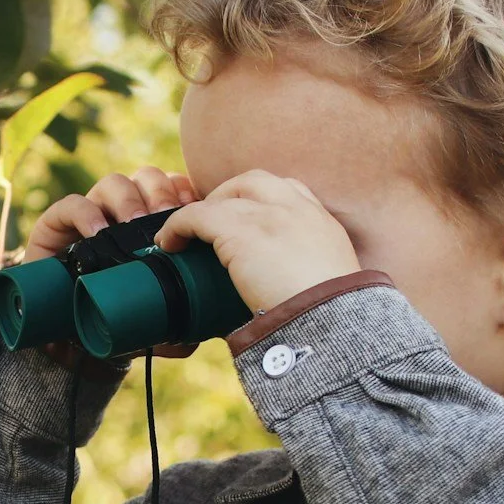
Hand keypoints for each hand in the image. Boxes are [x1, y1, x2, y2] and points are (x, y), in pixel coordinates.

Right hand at [24, 165, 204, 359]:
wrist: (66, 336)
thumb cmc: (112, 317)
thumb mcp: (151, 317)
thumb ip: (177, 319)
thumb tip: (202, 327)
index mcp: (149, 223)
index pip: (171, 188)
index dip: (181, 190)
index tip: (193, 207)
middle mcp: (120, 212)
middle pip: (145, 178)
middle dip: (159, 192)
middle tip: (167, 218)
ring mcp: (89, 215)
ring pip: (113, 183)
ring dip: (128, 199)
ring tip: (134, 225)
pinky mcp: (55, 223)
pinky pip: (71, 204)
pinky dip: (86, 212)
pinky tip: (98, 231)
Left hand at [153, 169, 360, 312]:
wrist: (333, 322)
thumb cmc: (333, 317)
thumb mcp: (331, 283)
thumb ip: (308, 276)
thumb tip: (284, 297)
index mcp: (321, 221)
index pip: (289, 190)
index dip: (262, 200)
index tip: (248, 218)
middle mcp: (296, 208)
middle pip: (254, 181)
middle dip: (228, 195)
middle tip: (211, 222)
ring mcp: (268, 215)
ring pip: (222, 198)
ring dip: (201, 212)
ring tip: (185, 234)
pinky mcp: (239, 231)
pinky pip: (197, 216)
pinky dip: (179, 226)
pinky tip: (169, 242)